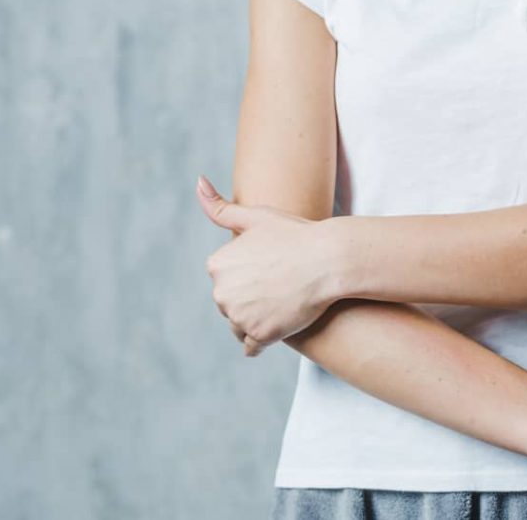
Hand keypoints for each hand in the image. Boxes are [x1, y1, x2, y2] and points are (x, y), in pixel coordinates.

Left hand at [196, 174, 340, 356]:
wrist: (329, 260)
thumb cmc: (296, 235)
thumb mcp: (256, 216)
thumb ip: (221, 208)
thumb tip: (197, 181)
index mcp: (217, 264)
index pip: (226, 279)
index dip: (249, 275)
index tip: (270, 268)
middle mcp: (221, 292)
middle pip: (230, 303)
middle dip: (249, 300)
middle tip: (280, 287)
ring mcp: (239, 316)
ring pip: (239, 326)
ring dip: (255, 320)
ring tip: (281, 305)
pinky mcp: (259, 334)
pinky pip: (251, 346)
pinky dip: (262, 339)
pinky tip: (278, 326)